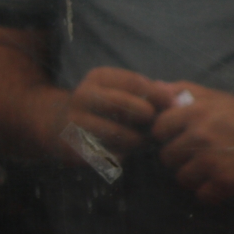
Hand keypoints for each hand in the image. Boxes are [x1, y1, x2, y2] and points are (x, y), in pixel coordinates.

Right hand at [44, 66, 168, 160]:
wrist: (53, 124)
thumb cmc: (100, 106)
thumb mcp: (117, 89)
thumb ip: (148, 91)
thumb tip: (180, 99)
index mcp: (97, 77)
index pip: (136, 83)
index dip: (159, 95)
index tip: (173, 106)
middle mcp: (83, 96)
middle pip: (131, 107)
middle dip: (149, 119)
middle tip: (154, 127)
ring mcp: (75, 122)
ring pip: (123, 135)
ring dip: (137, 141)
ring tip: (137, 141)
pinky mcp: (73, 147)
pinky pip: (111, 156)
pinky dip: (121, 156)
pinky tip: (118, 152)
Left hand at [151, 83, 233, 202]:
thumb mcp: (216, 97)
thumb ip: (183, 91)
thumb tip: (154, 87)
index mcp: (196, 111)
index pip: (158, 129)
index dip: (168, 135)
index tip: (183, 136)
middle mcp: (201, 135)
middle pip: (167, 157)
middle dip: (181, 158)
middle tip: (203, 153)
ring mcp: (213, 160)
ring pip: (182, 178)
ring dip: (195, 177)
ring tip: (215, 166)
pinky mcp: (225, 181)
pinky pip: (202, 196)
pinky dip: (212, 192)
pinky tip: (225, 180)